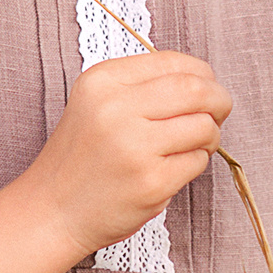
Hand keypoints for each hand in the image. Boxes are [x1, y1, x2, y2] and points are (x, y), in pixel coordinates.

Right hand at [28, 51, 232, 261]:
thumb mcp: (97, 103)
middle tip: (220, 113)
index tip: (207, 90)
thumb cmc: (83, 157)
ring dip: (209, 136)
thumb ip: (142, 86)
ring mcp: (135, 147)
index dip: (202, 75)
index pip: (174, 62)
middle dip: (219, 100)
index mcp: (103, 80)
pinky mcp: (151, 182)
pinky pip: (197, 162)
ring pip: (204, 126)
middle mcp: (116, 108)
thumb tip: (204, 81)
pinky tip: (172, 169)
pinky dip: (195, 164)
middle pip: (197, 90)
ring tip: (191, 146)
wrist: (52, 210)